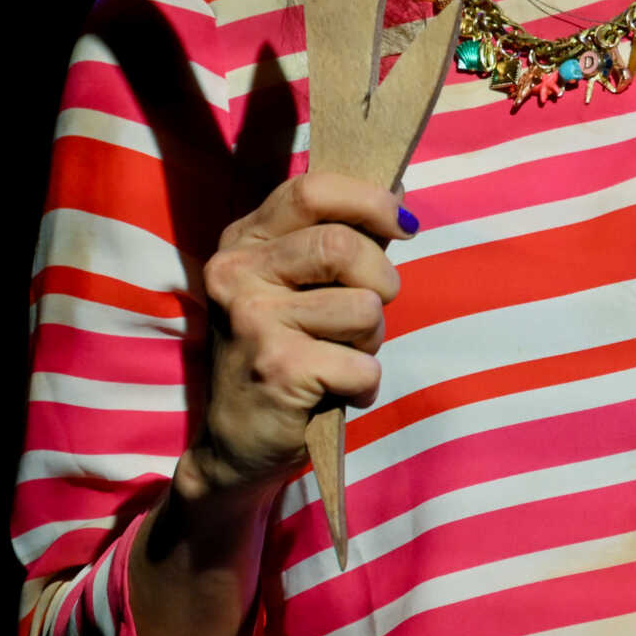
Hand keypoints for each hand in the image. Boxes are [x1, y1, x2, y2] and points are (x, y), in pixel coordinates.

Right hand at [184, 171, 415, 499]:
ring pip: (365, 307)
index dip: (369, 201)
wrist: (234, 444)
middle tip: (370, 312)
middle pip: (343, 246)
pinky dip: (363, 385)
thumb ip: (332, 237)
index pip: (311, 190)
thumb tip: (399, 194)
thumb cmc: (283, 351)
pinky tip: (333, 392)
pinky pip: (363, 365)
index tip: (402, 225)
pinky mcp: (278, 368)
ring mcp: (253, 320)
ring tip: (339, 357)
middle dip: (381, 280)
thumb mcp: (292, 285)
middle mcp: (237, 273)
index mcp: (243, 240)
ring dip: (371, 340)